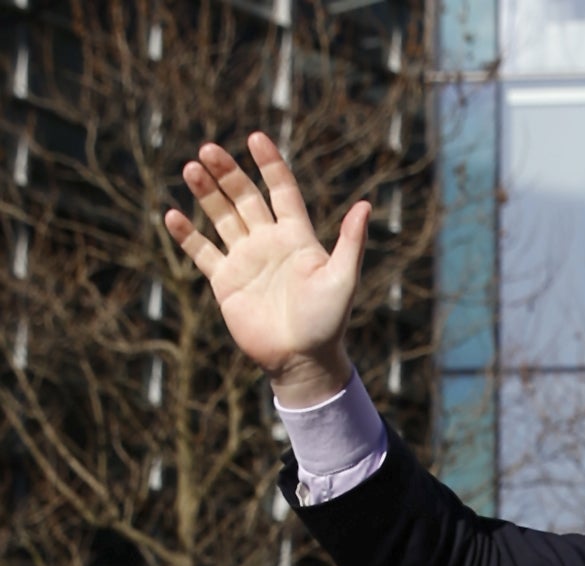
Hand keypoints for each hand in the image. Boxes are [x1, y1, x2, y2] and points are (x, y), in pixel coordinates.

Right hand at [163, 134, 367, 402]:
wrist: (303, 361)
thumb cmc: (328, 322)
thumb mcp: (343, 279)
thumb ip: (350, 242)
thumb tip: (365, 205)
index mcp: (296, 237)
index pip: (281, 190)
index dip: (269, 164)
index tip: (254, 138)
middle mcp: (268, 242)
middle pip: (244, 196)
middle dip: (227, 172)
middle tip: (208, 150)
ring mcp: (245, 260)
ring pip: (221, 217)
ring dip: (205, 193)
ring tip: (190, 169)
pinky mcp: (226, 282)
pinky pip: (202, 252)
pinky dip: (187, 235)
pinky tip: (172, 215)